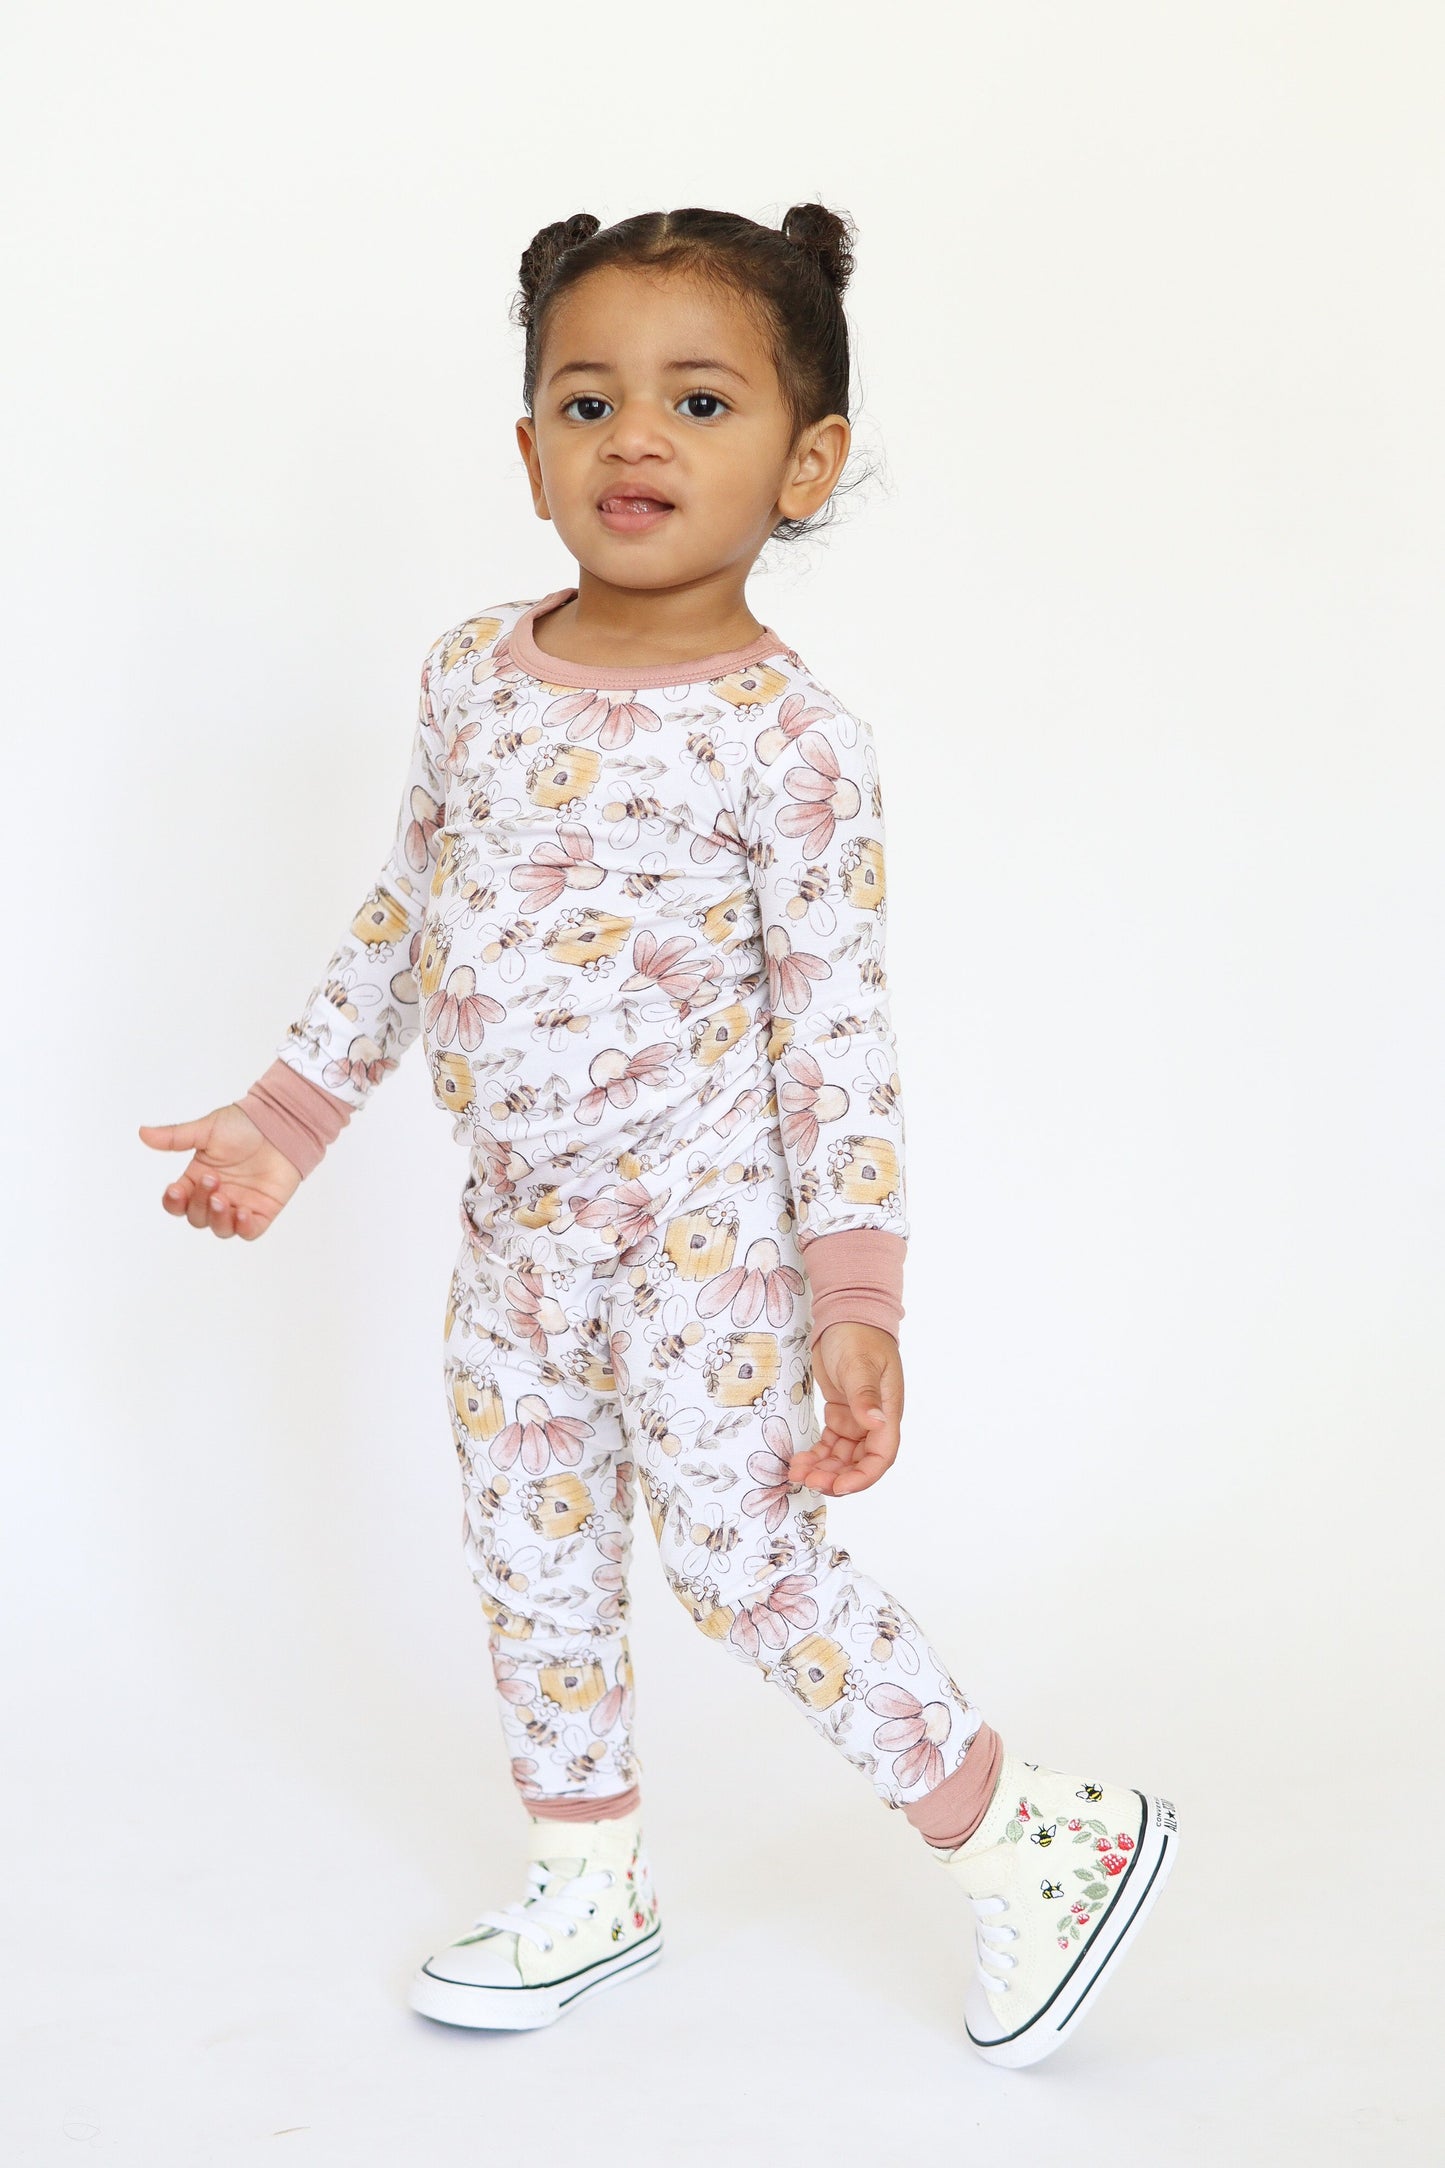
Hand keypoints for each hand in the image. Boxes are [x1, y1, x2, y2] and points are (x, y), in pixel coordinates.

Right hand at [138, 1103, 301, 1238]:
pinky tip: (242, 1212)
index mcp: (198, 1179)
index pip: (177, 1202)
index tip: (175, 1188)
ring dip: (217, 1218)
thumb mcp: (207, 1130)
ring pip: (220, 1229)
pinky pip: (249, 1232)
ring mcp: (239, 1205)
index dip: (173, 1201)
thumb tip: (142, 1133)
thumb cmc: (244, 1125)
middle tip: (212, 1178)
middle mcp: (217, 1195)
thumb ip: (176, 1137)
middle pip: (196, 1217)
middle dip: (199, 1203)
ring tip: (222, 1198)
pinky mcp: (262, 1212)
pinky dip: (243, 1228)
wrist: (280, 1124)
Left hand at [787, 1322, 903, 1494]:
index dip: (862, 1476)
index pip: (880, 1456)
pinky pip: (830, 1445)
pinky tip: (799, 1461)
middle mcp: (874, 1422)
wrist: (846, 1316)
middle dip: (835, 1477)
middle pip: (859, 1463)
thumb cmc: (859, 1336)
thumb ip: (866, 1395)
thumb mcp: (860, 1364)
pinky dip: (816, 1456)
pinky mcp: (840, 1415)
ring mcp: (857, 1420)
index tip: (838, 1485)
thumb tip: (877, 1424)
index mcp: (887, 1412)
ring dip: (823, 1469)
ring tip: (797, 1472)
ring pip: (842, 1458)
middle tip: (807, 1479)